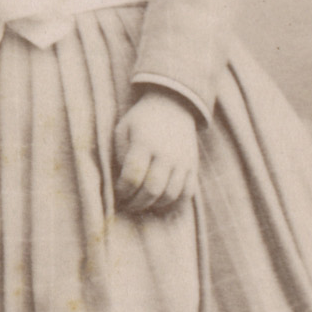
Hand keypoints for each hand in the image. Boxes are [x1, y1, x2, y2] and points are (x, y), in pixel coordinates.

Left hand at [113, 91, 198, 215]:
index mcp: (145, 142)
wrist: (174, 106)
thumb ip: (121, 155)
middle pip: (152, 189)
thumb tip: (124, 182)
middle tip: (128, 204)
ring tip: (143, 203)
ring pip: (170, 195)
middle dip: (137, 203)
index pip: (133, 175)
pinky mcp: (193, 166)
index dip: (123, 189)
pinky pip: (187, 193)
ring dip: (154, 205)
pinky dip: (174, 204)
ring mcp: (182, 161)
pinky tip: (161, 203)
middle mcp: (166, 153)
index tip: (118, 191)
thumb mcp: (123, 129)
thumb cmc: (142, 120)